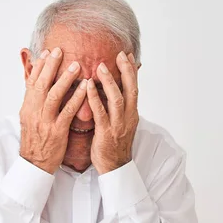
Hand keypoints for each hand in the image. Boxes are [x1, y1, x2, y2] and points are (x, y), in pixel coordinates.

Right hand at [19, 48, 87, 173]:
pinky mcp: (57, 131)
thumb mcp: (29, 119)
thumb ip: (34, 102)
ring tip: (76, 65)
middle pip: (42, 85)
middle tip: (60, 51)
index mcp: (27, 108)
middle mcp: (34, 112)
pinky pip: (67, 112)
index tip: (47, 52)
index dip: (39, 67)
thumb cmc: (35, 141)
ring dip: (65, 79)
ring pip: (54, 96)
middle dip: (51, 66)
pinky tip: (85, 88)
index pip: (32, 83)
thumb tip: (36, 85)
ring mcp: (45, 121)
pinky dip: (76, 98)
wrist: (35, 163)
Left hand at [87, 51, 139, 174]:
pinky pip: (100, 113)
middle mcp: (128, 117)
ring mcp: (118, 125)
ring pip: (117, 99)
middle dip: (125, 71)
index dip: (132, 71)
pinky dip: (94, 98)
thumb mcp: (121, 123)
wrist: (114, 167)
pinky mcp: (106, 133)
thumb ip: (118, 107)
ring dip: (109, 82)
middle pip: (130, 89)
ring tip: (101, 67)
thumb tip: (112, 90)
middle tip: (118, 55)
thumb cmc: (114, 144)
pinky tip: (87, 87)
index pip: (135, 88)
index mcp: (132, 114)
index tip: (127, 55)